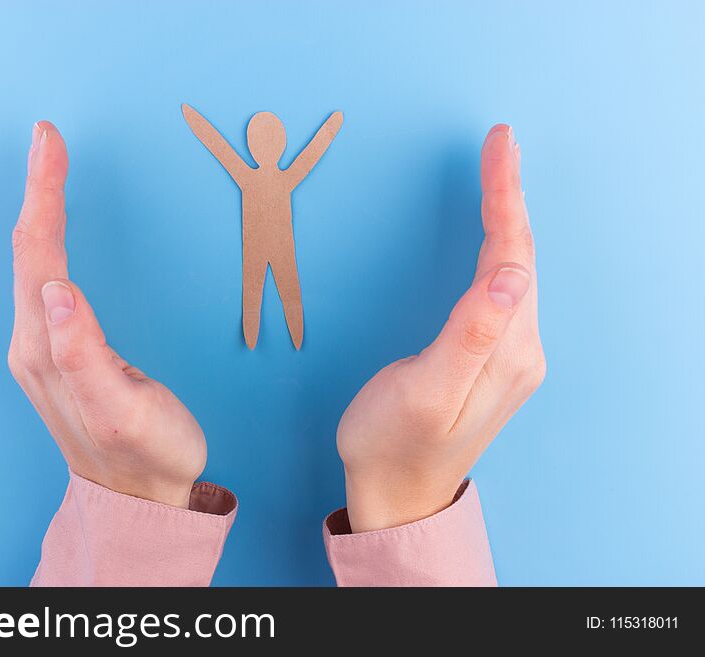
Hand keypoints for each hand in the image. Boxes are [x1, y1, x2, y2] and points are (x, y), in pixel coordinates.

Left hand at [8, 122, 205, 507]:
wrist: (141, 495)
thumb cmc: (147, 454)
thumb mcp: (123, 413)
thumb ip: (85, 356)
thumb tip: (58, 291)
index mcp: (49, 351)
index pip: (40, 257)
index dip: (45, 196)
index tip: (51, 144)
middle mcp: (34, 345)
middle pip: (28, 251)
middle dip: (38, 189)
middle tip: (49, 139)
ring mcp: (41, 348)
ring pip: (31, 263)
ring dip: (39, 209)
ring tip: (50, 166)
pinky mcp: (55, 351)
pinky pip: (42, 280)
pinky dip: (48, 239)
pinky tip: (55, 228)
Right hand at [337, 124, 545, 531]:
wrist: (394, 492)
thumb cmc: (393, 442)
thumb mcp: (426, 390)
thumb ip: (469, 334)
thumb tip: (510, 273)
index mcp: (506, 351)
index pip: (511, 256)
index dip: (505, 197)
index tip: (499, 146)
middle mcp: (519, 350)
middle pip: (521, 257)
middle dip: (510, 195)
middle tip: (499, 144)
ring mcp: (509, 356)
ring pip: (516, 271)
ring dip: (508, 218)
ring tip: (498, 175)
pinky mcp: (492, 360)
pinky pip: (504, 290)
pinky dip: (498, 248)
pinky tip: (493, 237)